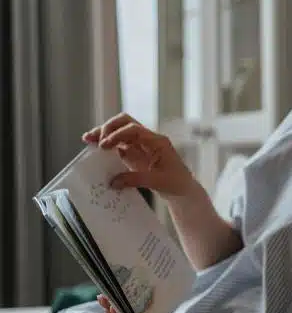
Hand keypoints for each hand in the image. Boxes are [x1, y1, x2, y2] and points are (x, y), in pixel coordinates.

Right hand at [84, 113, 199, 197]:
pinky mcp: (135, 153)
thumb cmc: (176, 183)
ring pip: (120, 131)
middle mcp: (148, 139)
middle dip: (108, 127)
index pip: (134, 129)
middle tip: (96, 140)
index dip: (117, 134)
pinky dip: (107, 145)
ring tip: (88, 139)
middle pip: (125, 122)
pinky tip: (95, 150)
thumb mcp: (157, 182)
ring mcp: (141, 145)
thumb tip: (113, 181)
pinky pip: (118, 144)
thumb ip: (135, 180)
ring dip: (104, 133)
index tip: (105, 145)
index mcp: (157, 141)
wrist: (182, 190)